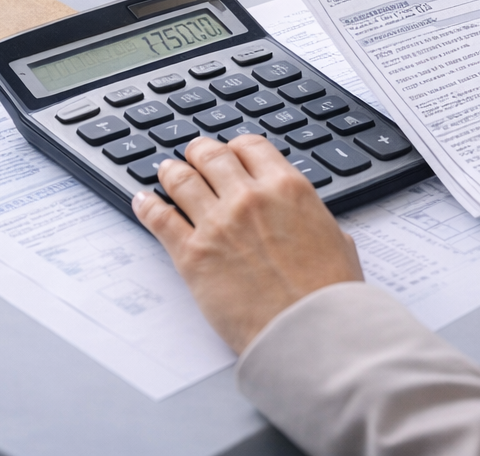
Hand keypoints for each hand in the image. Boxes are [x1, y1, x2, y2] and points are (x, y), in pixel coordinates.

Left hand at [133, 134, 362, 352]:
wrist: (308, 333)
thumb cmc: (327, 295)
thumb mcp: (335, 240)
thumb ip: (311, 218)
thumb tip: (304, 217)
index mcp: (287, 189)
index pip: (250, 147)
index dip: (235, 148)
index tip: (229, 153)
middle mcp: (249, 198)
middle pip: (210, 155)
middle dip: (199, 153)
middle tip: (193, 157)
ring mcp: (217, 224)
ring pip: (180, 179)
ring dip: (171, 172)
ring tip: (167, 172)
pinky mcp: (192, 255)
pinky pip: (159, 218)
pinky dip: (147, 206)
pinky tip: (143, 202)